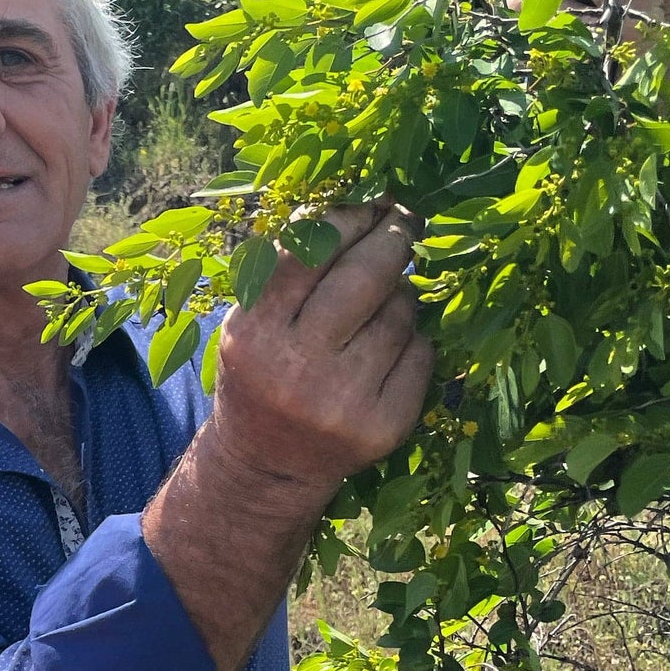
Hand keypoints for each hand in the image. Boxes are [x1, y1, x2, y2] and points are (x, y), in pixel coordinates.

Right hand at [208, 202, 432, 501]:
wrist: (267, 467)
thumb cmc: (260, 375)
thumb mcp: (249, 323)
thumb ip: (288, 271)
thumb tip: (359, 206)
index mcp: (253, 334)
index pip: (310, 251)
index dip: (348, 217)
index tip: (370, 203)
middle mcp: (297, 368)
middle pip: (366, 275)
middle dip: (393, 237)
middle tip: (404, 222)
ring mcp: (345, 400)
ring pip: (400, 312)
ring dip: (399, 295)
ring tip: (380, 304)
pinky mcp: (384, 425)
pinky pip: (420, 353)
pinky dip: (411, 341)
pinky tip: (387, 350)